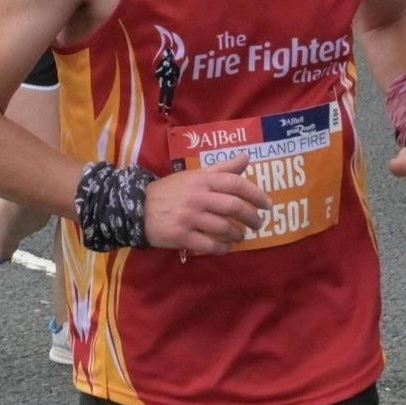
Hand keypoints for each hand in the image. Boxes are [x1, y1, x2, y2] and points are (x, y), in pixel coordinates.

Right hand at [144, 153, 271, 255]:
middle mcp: (198, 197)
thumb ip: (222, 168)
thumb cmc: (170, 190)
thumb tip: (247, 157)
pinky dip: (222, 248)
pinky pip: (209, 245)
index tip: (267, 204)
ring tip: (240, 236)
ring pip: (223, 228)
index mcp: (202, 180)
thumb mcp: (195, 175)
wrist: (137, 207)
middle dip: (252, 217)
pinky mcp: (181, 235)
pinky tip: (225, 247)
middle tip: (258, 224)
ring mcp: (190, 217)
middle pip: (234, 207)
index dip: (256, 195)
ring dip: (237, 234)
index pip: (236, 184)